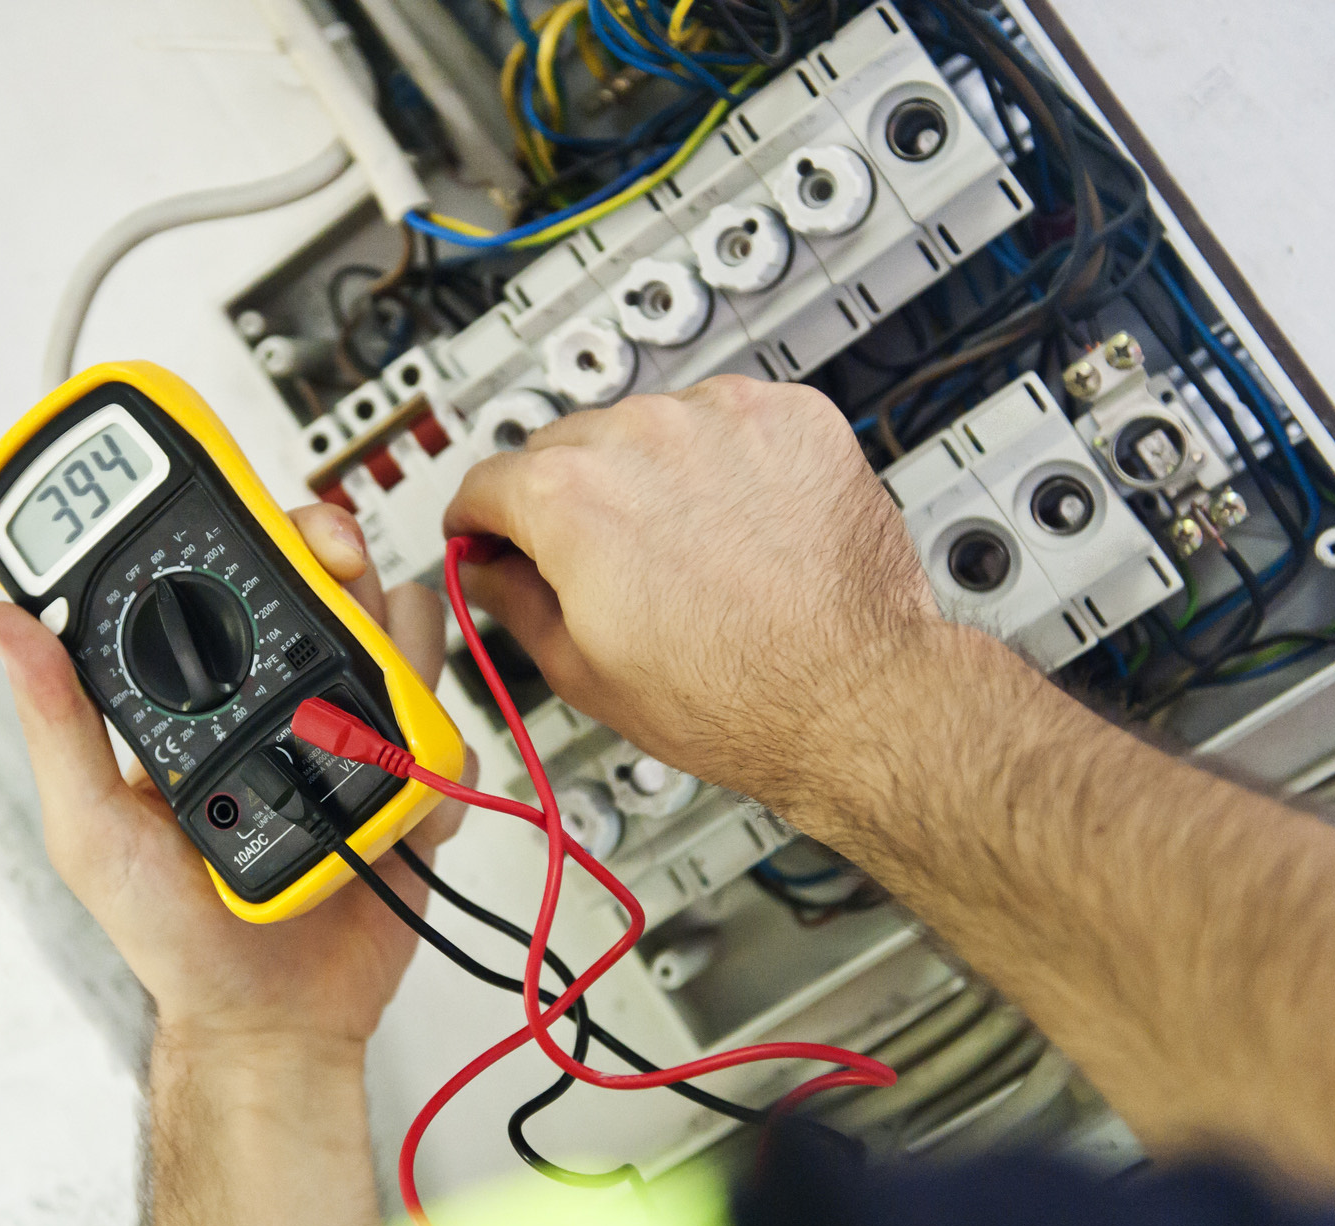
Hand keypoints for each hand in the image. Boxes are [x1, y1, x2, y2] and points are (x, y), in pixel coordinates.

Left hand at [0, 505, 462, 1050]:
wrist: (267, 1022)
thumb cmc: (170, 935)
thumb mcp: (91, 825)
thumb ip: (57, 722)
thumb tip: (5, 621)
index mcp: (201, 697)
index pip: (227, 580)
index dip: (244, 532)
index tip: (252, 512)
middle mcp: (280, 703)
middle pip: (328, 586)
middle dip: (339, 560)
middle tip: (334, 567)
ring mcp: (348, 739)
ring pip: (401, 639)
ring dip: (399, 645)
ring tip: (376, 690)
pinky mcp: (406, 787)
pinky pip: (448, 742)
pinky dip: (435, 761)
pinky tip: (398, 798)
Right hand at [442, 375, 944, 809]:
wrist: (854, 697)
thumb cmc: (733, 699)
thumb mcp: (582, 671)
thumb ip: (514, 603)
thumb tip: (486, 571)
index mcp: (569, 496)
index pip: (486, 481)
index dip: (479, 522)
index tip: (488, 534)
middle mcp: (640, 436)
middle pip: (563, 446)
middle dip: (564, 498)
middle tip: (598, 559)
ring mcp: (720, 418)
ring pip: (648, 426)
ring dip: (648, 472)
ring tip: (684, 545)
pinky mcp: (790, 417)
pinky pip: (728, 422)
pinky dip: (723, 461)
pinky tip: (737, 522)